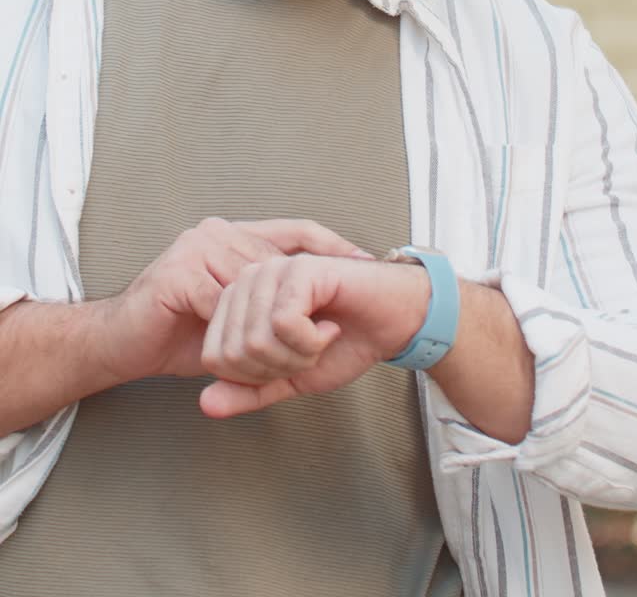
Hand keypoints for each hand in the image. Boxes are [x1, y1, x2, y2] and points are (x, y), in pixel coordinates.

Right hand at [101, 218, 370, 384]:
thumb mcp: (234, 314)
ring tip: (296, 352)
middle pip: (280, 264)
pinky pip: (224, 306)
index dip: (334, 246)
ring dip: (273, 325)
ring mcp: (195, 248)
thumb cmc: (177, 332)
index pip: (295, 230)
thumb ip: (267, 301)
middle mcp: (216, 232)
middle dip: (305, 299)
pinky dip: (242, 333)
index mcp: (233, 234)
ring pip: (256, 287)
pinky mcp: (179, 274)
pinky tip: (253, 354)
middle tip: (332, 330)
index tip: (368, 264)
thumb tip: (323, 306)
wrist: (119, 345)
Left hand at [199, 254, 430, 417]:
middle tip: (310, 351)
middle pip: (233, 353)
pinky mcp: (299, 270)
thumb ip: (248, 391)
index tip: (292, 362)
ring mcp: (273, 271)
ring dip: (297, 356)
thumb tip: (206, 404)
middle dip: (276, 369)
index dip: (256, 378)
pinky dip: (311, 342)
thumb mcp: (291, 377)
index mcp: (242, 301)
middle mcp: (251, 280)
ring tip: (320, 337)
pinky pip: (284, 325)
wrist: (393, 322)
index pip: (215, 358)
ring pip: (256, 341)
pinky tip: (329, 326)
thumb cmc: (348, 341)